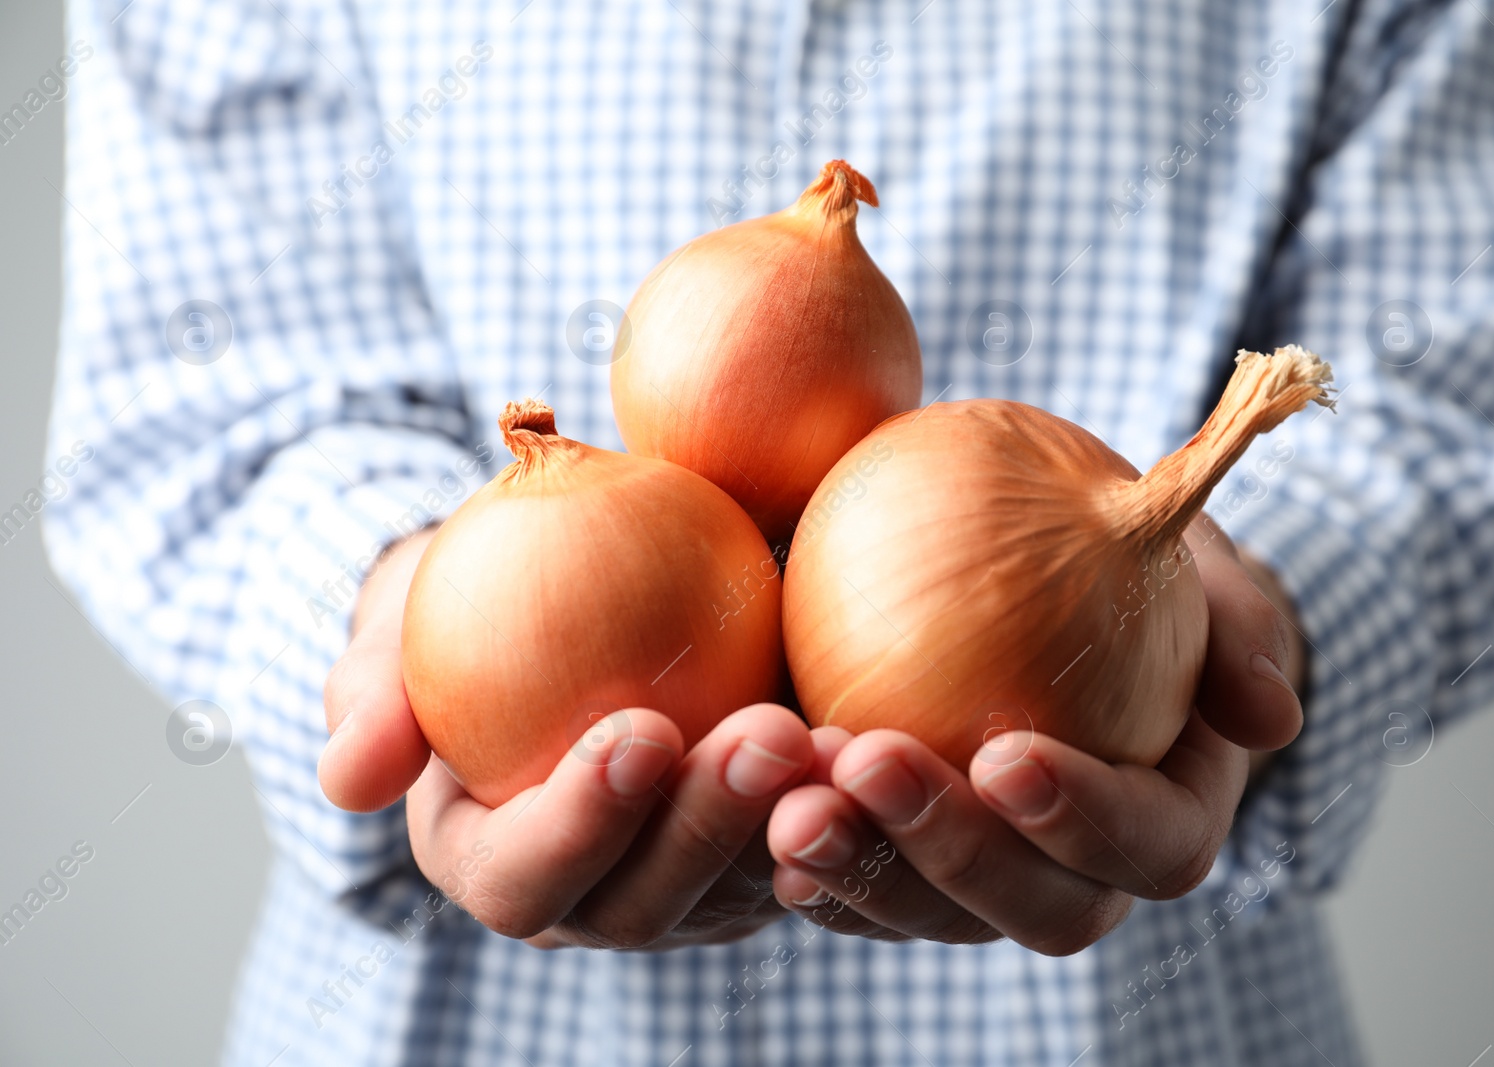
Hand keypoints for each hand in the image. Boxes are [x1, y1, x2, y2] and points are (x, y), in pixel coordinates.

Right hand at [318, 529, 813, 948]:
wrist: (563, 588)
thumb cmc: (465, 599)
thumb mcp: (399, 618)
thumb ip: (374, 689)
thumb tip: (354, 776)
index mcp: (488, 857)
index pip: (522, 876)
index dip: (578, 824)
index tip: (636, 728)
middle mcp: (586, 894)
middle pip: (646, 902)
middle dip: (707, 830)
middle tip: (768, 735)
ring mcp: (681, 883)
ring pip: (744, 888)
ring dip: (796, 823)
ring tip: (843, 739)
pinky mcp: (756, 852)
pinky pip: (808, 847)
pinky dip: (847, 803)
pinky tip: (884, 737)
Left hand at [764, 518, 1304, 954]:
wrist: (1056, 587)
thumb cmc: (1143, 575)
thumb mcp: (1203, 570)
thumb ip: (1240, 628)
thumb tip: (1269, 712)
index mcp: (1166, 818)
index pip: (1150, 848)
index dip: (1088, 818)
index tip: (1007, 750)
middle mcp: (1079, 872)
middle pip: (1034, 908)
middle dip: (952, 852)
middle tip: (870, 761)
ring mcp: (986, 879)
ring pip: (930, 914)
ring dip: (862, 866)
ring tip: (791, 802)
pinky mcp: (904, 862)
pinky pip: (858, 885)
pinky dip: (809, 861)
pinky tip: (752, 809)